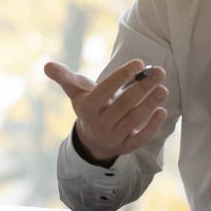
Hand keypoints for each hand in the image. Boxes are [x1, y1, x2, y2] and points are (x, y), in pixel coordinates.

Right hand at [44, 60, 167, 165]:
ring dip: (151, 103)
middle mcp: (100, 124)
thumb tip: (47, 65)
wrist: (91, 139)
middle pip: (124, 104)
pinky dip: (152, 125)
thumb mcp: (76, 91)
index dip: (123, 75)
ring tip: (163, 88)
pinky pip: (140, 138)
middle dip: (143, 87)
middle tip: (160, 72)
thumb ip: (65, 77)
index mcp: (88, 107)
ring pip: (134, 120)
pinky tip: (162, 110)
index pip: (106, 89)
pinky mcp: (125, 147)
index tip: (140, 63)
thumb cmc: (88, 106)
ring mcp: (113, 137)